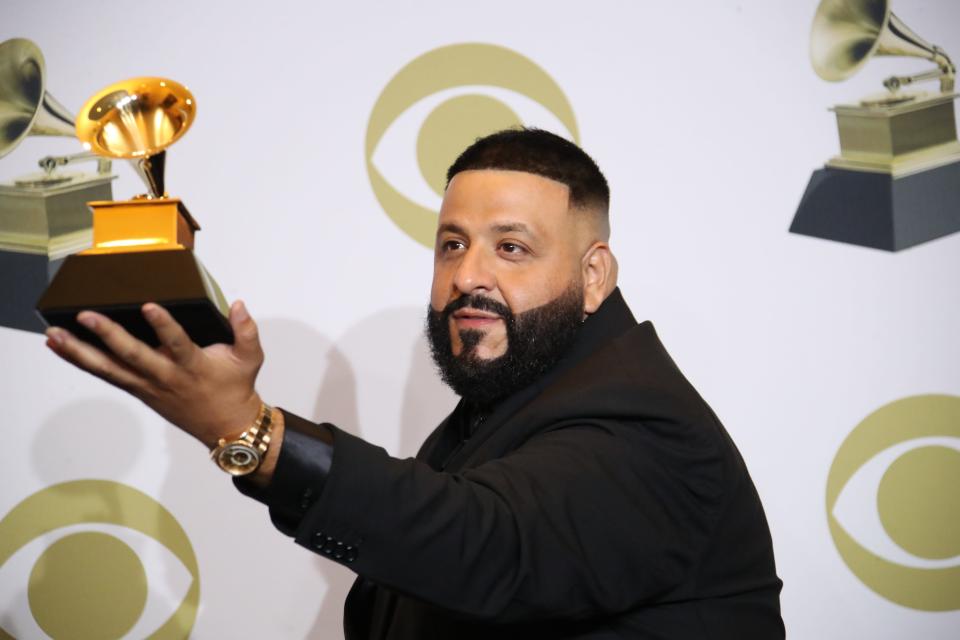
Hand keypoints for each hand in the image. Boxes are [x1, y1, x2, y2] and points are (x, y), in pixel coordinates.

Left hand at [45, 301, 264, 448]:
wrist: (227, 427)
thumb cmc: (236, 388)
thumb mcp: (251, 358)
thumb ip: (246, 330)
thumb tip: (238, 304)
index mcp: (193, 365)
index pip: (177, 344)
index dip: (163, 326)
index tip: (149, 306)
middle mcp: (166, 376)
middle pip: (133, 356)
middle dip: (108, 336)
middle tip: (87, 316)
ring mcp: (148, 385)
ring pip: (110, 368)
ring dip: (80, 351)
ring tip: (55, 333)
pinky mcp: (138, 389)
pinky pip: (105, 374)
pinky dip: (81, 360)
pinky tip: (60, 346)